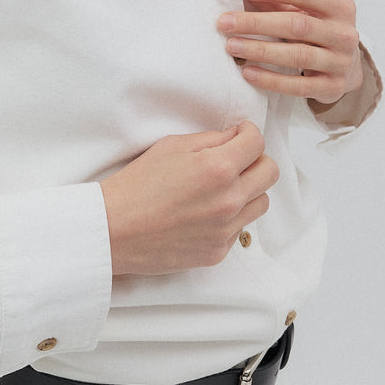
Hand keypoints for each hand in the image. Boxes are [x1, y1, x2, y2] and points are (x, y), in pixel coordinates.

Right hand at [99, 121, 277, 275]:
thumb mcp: (171, 146)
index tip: (238, 135)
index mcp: (218, 168)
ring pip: (261, 202)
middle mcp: (229, 200)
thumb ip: (210, 139)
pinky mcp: (217, 252)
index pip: (257, 141)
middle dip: (256, 159)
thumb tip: (235, 137)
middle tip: (235, 160)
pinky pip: (240, 228)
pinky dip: (230, 218)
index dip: (247, 132)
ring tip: (221, 189)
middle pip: (270, 172)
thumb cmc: (136, 185)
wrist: (114, 230)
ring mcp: (225, 229)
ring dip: (248, 190)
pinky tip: (205, 213)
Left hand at [217, 0, 362, 103]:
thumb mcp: (304, 10)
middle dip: (257, 23)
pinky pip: (298, 86)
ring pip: (297, 55)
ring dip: (260, 50)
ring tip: (232, 45)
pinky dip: (271, 79)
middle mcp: (344, 33)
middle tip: (224, 22)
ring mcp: (341, 62)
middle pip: (297, 24)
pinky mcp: (332, 87)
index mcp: (339, 6)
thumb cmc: (319, 32)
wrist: (348, 68)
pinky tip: (248, 72)